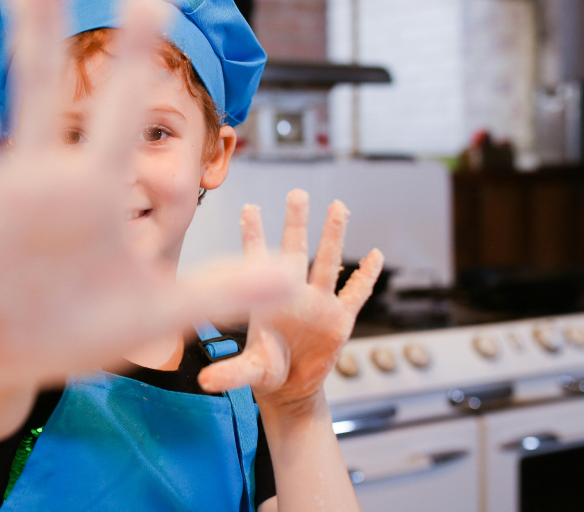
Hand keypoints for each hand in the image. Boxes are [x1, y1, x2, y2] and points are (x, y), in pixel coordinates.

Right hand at [0, 0, 292, 386]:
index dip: (135, 61)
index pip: (118, 115)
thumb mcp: (155, 309)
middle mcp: (35, 182)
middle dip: (38, 32)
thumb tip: (292, 279)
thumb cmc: (84, 323)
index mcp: (94, 192)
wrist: (16, 355)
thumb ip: (218, 290)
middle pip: (36, 95)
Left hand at [198, 190, 383, 414]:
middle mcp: (294, 295)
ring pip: (328, 262)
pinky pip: (356, 294)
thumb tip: (207, 382)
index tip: (248, 208)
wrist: (292, 390)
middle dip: (296, 222)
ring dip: (333, 235)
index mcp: (269, 301)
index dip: (253, 236)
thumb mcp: (250, 371)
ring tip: (338, 206)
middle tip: (296, 193)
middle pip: (296, 251)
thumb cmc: (268, 372)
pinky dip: (366, 276)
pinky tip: (375, 255)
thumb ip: (231, 373)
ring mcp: (318, 304)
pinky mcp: (340, 320)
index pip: (258, 262)